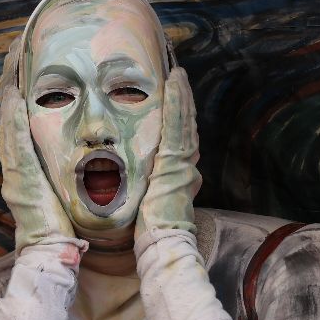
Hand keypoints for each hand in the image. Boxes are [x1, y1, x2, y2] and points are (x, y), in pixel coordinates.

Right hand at [0, 38, 74, 252]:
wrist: (52, 258)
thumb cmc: (66, 230)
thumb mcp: (72, 191)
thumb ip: (77, 169)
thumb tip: (98, 151)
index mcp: (28, 165)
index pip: (23, 117)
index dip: (23, 88)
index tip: (30, 60)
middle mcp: (16, 163)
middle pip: (10, 110)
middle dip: (12, 77)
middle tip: (17, 45)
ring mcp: (14, 169)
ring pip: (7, 117)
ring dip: (9, 85)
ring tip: (13, 55)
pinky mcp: (18, 178)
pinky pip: (12, 139)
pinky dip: (11, 115)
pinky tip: (13, 93)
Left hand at [135, 66, 201, 247]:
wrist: (163, 245)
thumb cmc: (151, 234)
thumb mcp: (148, 206)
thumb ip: (147, 189)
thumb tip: (134, 181)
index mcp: (178, 175)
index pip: (179, 139)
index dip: (178, 118)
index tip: (173, 99)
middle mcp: (185, 165)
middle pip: (185, 126)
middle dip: (182, 101)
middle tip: (177, 77)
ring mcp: (183, 161)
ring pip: (183, 121)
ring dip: (180, 95)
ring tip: (177, 74)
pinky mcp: (175, 160)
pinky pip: (176, 124)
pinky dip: (176, 102)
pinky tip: (174, 82)